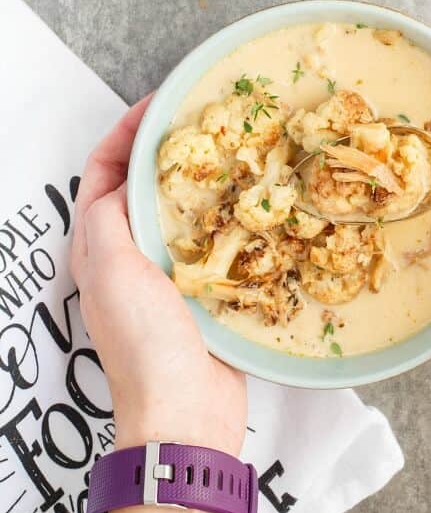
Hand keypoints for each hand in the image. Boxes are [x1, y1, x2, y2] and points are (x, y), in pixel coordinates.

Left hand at [71, 96, 246, 454]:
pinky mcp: (201, 289)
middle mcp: (127, 254)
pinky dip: (226, 215)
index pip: (102, 171)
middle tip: (204, 120)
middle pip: (141, 184)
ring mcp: (165, 272)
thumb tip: (130, 176)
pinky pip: (211, 238)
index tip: (160, 101)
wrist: (184, 411)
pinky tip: (251, 203)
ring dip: (200, 179)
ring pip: (179, 208)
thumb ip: (111, 215)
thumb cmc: (144, 342)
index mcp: (97, 245)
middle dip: (166, 148)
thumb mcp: (113, 267)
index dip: (125, 132)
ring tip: (232, 151)